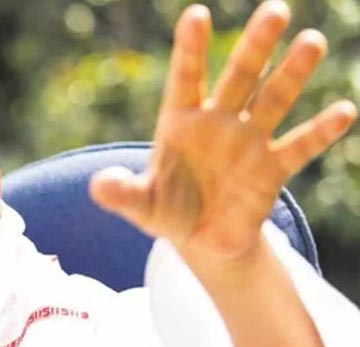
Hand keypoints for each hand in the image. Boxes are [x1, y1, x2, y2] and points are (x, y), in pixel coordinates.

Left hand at [89, 1, 356, 265]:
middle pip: (239, 77)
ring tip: (311, 41)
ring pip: (272, 101)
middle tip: (275, 9)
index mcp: (180, 121)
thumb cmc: (166, 210)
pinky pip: (298, 147)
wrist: (201, 238)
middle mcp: (218, 122)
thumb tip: (97, 187)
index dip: (191, 48)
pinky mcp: (272, 169)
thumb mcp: (141, 205)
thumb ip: (122, 193)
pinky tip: (343, 111)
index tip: (196, 14)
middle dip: (256, 46)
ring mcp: (248, 142)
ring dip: (292, 74)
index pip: (186, 77)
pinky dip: (319, 132)